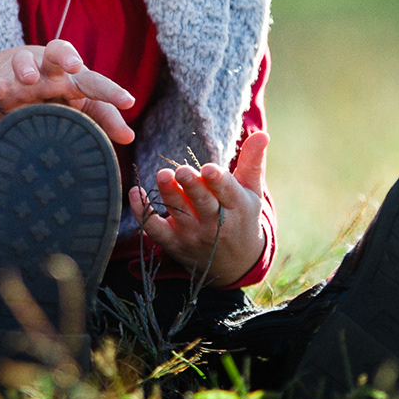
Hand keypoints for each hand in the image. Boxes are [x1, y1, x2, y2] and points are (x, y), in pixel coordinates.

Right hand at [0, 39, 135, 144]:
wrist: (6, 78)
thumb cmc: (51, 94)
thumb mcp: (77, 106)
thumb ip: (102, 119)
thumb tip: (129, 137)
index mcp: (71, 78)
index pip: (94, 81)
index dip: (111, 91)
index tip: (128, 101)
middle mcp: (47, 71)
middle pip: (58, 53)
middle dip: (66, 56)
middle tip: (75, 66)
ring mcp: (19, 74)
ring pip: (23, 61)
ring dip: (26, 67)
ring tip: (29, 79)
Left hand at [130, 130, 268, 286]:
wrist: (234, 264)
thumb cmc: (242, 217)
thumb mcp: (252, 192)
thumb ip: (252, 162)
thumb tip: (262, 134)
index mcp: (237, 207)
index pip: (228, 192)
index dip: (218, 181)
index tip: (209, 169)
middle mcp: (214, 223)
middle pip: (202, 204)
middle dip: (191, 187)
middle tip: (181, 170)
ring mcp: (192, 235)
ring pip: (178, 213)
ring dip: (168, 194)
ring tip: (161, 175)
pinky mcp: (172, 243)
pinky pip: (154, 229)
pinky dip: (142, 212)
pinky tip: (136, 191)